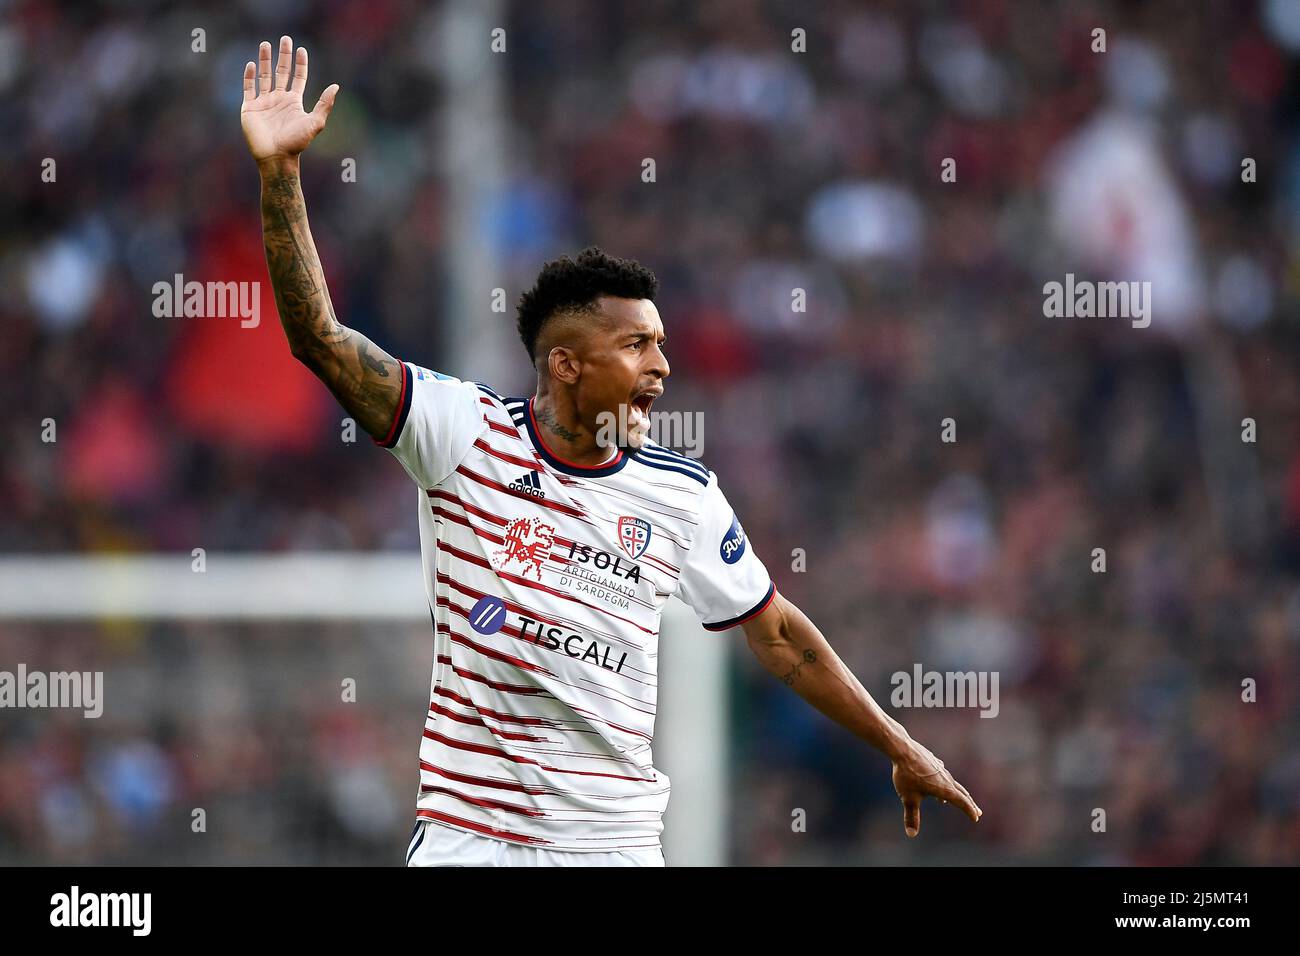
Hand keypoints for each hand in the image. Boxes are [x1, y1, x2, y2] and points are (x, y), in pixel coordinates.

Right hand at [240, 35, 337, 162]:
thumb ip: (324, 104)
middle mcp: (279, 99)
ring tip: (265, 44)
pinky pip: (248, 88)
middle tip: (285, 39)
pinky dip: (249, 76)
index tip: (301, 49)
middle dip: (283, 55)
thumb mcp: (315, 122)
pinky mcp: (249, 107)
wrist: (276, 157)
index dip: (300, 64)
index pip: (298, 77)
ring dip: (264, 60)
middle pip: (281, 72)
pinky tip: (251, 64)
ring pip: (264, 76)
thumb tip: (336, 86)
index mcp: (294, 102)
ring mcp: (264, 102)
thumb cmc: (296, 143)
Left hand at [891, 739, 981, 836]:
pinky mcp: (932, 761)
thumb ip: (912, 816)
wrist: (902, 749)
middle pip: (961, 793)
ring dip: (958, 792)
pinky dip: (946, 781)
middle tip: (978, 812)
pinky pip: (943, 774)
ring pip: (952, 782)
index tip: (976, 818)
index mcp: (945, 789)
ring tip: (958, 799)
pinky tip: (940, 780)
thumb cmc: (906, 774)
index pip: (962, 802)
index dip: (969, 811)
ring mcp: (940, 768)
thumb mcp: (909, 798)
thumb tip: (912, 835)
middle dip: (969, 804)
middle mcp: (946, 778)